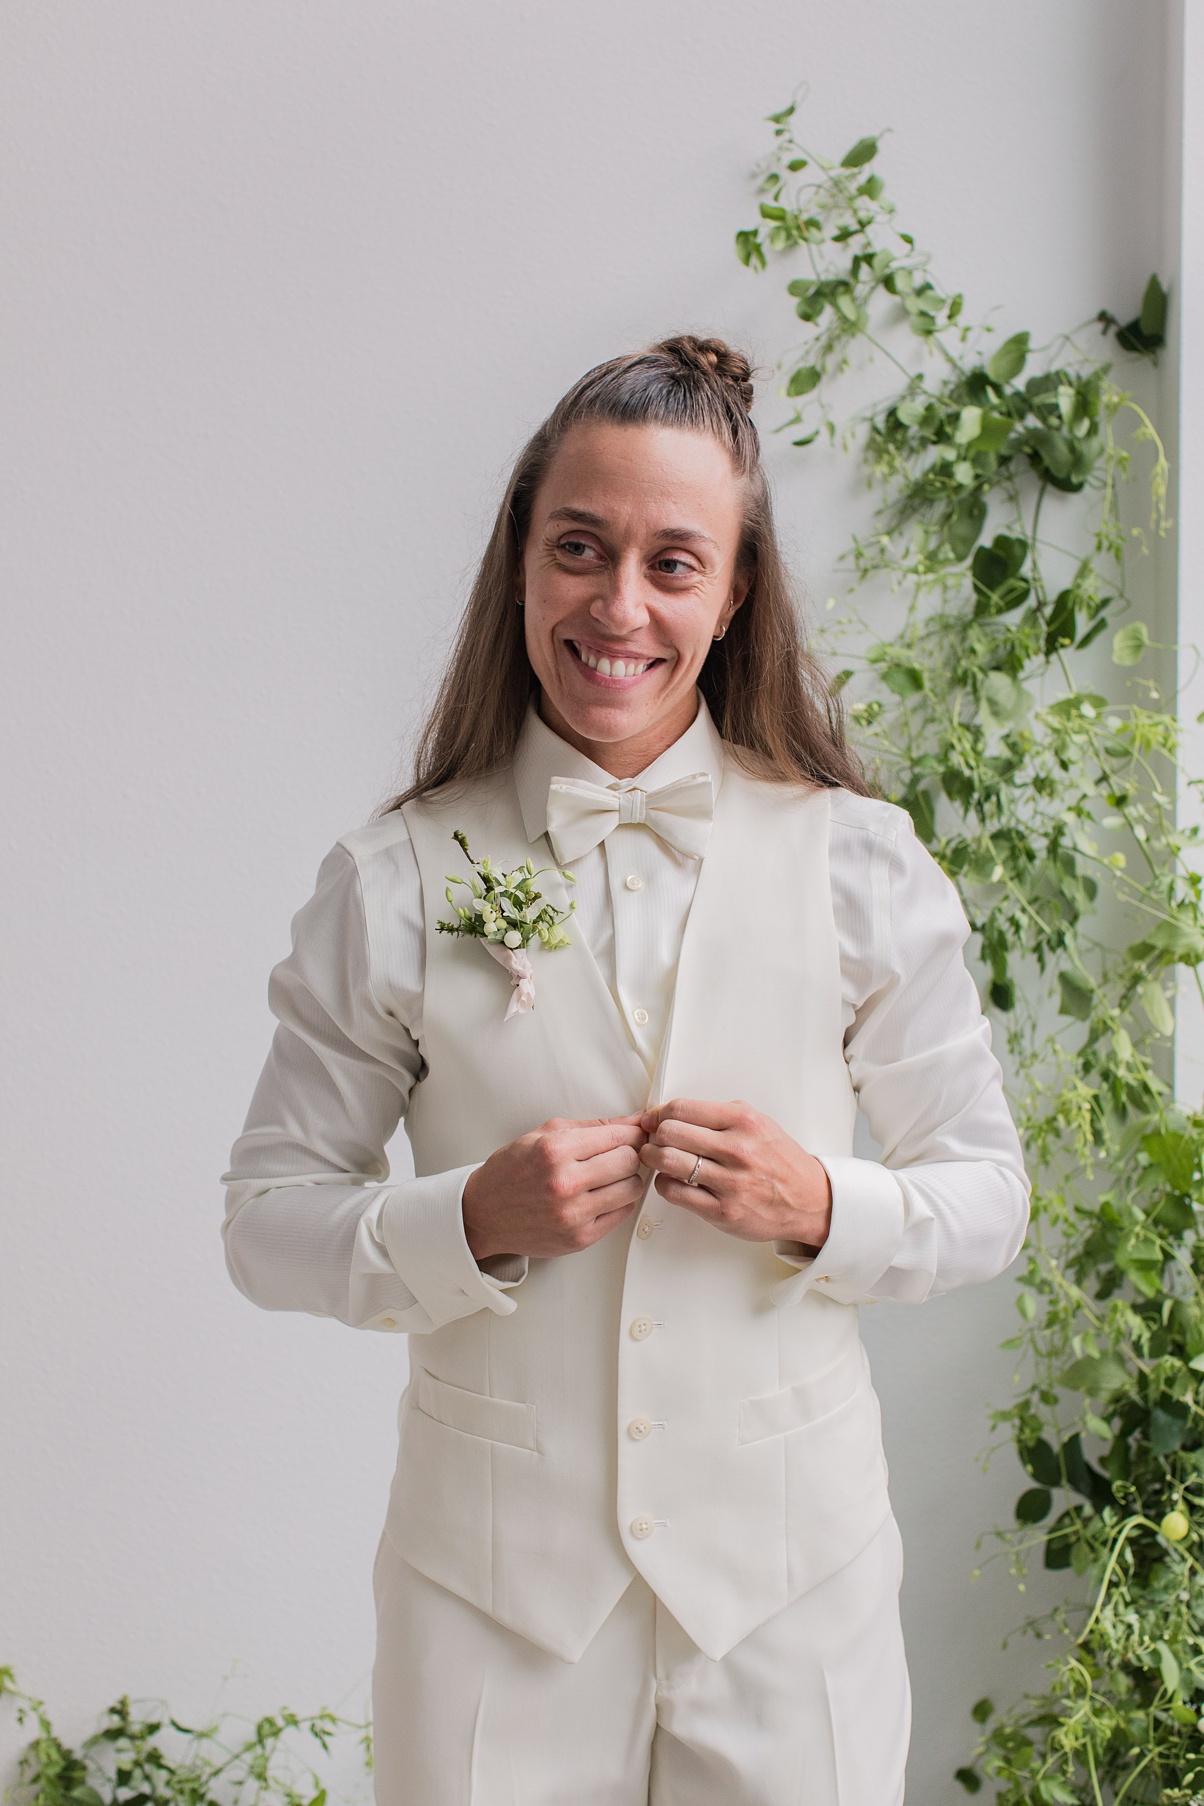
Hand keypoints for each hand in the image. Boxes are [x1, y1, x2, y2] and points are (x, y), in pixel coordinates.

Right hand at [462, 1115, 645, 1261]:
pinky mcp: (579, 1238)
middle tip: (620, 1155)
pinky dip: (619, 1202)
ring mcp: (572, 1214)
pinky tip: (603, 1195)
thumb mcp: (544, 1134)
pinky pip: (622, 1214)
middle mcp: (564, 1183)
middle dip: (630, 1155)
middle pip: (629, 1161)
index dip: (631, 1134)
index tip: (633, 1135)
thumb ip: (592, 1127)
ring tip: (611, 1176)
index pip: (618, 1137)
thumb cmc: (512, 1170)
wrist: (484, 1213)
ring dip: (627, 1180)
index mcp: (555, 1150)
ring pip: (632, 1188)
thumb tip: (634, 1122)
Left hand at [637, 1098, 832, 1248]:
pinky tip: (672, 1180)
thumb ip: (720, 1115)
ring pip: (668, 1162)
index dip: (658, 1113)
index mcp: (743, 1121)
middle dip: (654, 1135)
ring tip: (655, 1158)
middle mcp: (737, 1149)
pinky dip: (665, 1184)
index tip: (653, 1119)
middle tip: (652, 1139)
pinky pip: (675, 1192)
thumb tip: (673, 1113)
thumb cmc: (780, 1161)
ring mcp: (729, 1182)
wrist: (809, 1200)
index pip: (682, 1109)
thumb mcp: (758, 1123)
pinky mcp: (722, 1211)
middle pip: (670, 1133)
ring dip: (653, 1158)